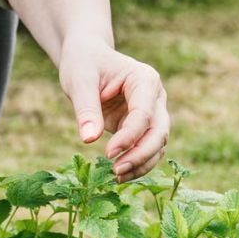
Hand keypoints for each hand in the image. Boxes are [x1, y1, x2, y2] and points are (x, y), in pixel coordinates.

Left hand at [58, 38, 169, 181]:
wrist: (87, 58)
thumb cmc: (84, 64)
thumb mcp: (79, 81)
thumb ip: (86, 109)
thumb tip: (89, 139)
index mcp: (145, 80)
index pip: (144, 114)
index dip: (129, 136)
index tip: (108, 153)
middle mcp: (155, 97)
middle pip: (159, 132)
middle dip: (140, 154)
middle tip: (115, 172)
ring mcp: (152, 113)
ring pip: (157, 144)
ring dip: (141, 164)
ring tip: (115, 178)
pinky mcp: (141, 126)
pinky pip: (146, 149)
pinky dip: (136, 164)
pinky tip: (118, 177)